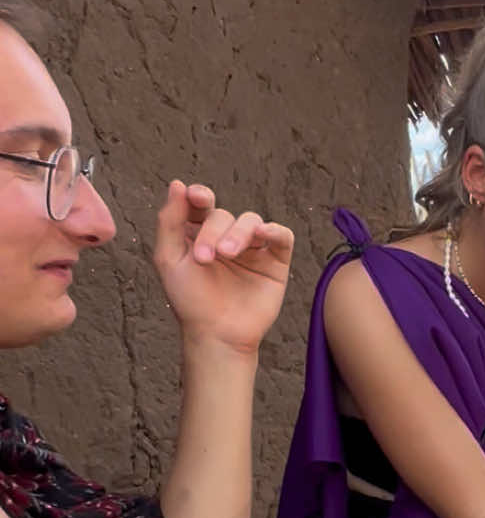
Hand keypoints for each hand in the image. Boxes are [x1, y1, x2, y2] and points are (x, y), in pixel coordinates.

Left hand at [154, 180, 294, 353]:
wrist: (217, 334)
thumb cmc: (191, 301)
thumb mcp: (168, 259)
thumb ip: (170, 220)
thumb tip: (178, 184)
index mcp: (198, 234)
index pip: (201, 204)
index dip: (200, 196)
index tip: (197, 197)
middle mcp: (226, 237)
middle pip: (223, 215)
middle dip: (213, 232)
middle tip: (204, 258)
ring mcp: (252, 248)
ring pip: (251, 221)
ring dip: (239, 232)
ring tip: (227, 254)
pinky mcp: (275, 261)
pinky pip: (281, 235)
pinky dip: (274, 230)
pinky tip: (263, 235)